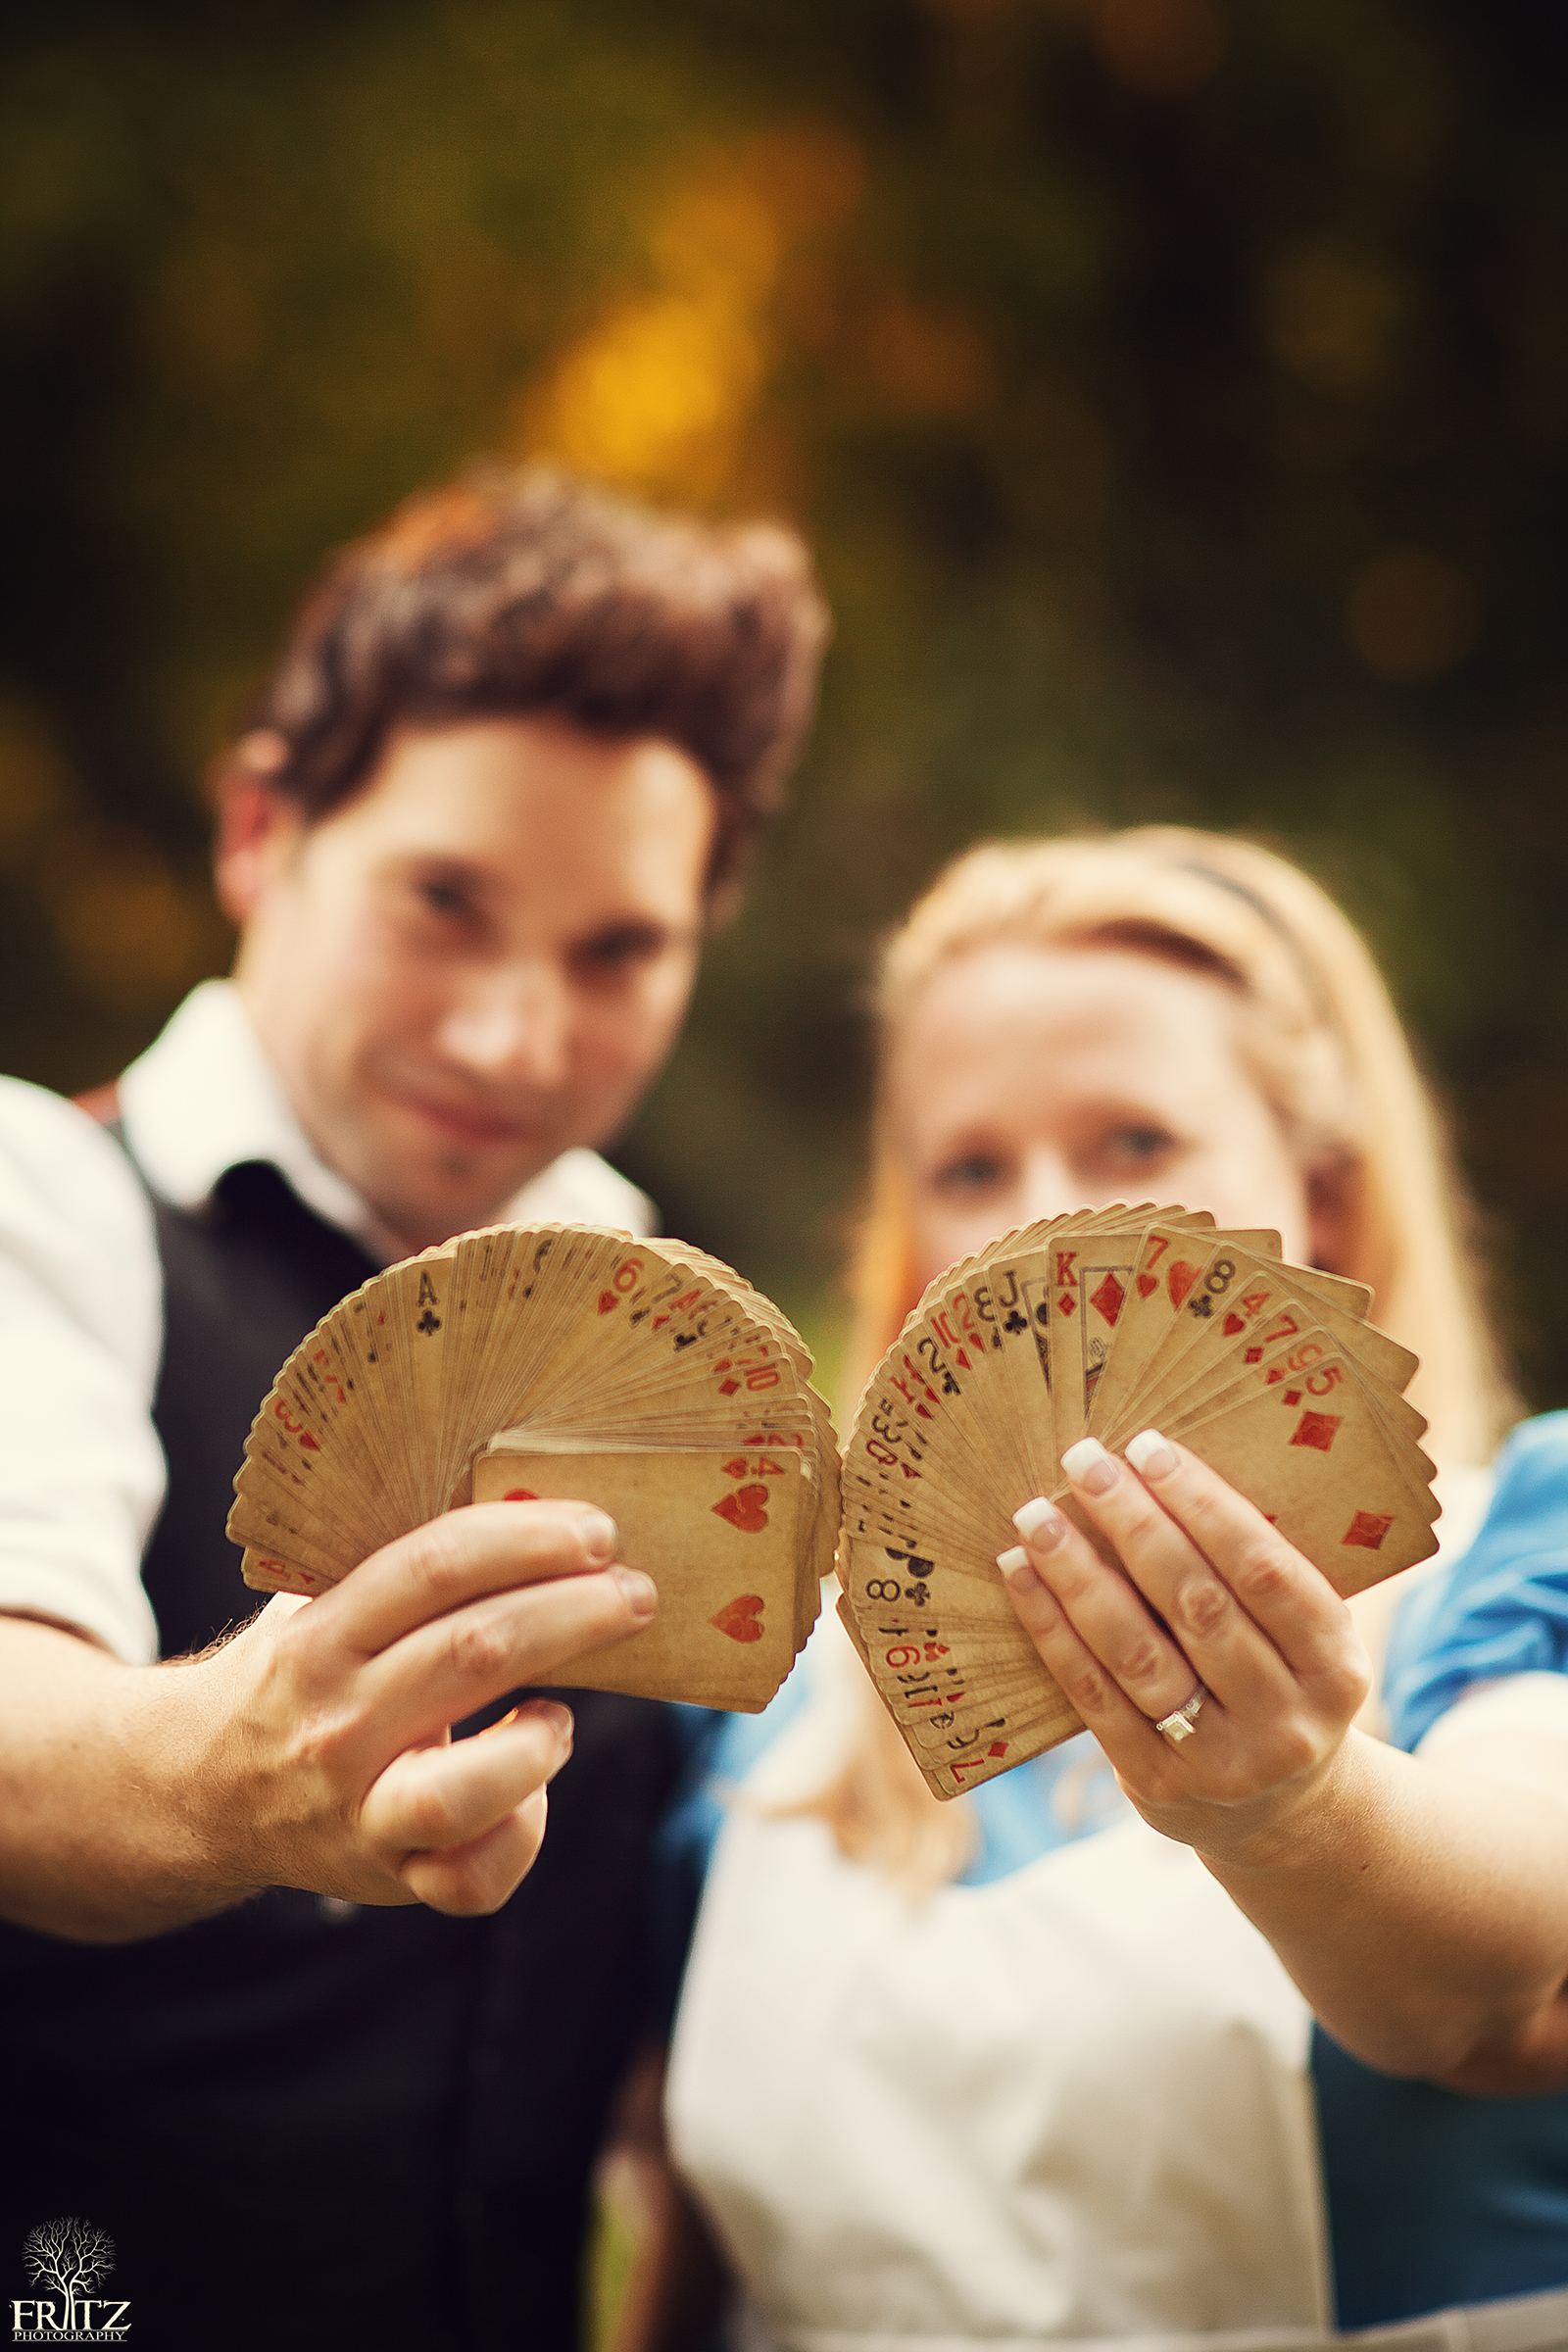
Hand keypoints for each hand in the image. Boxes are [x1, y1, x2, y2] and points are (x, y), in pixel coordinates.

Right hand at [189, 1499, 655, 1915]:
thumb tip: (536, 1501)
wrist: (204, 1788)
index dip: (527, 1540)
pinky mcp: (389, 1876)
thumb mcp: (319, 1604)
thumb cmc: (300, 1676)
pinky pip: (472, 1877)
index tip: (596, 1530)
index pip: (433, 1567)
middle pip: (475, 1653)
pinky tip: (531, 1786)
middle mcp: (337, 1724)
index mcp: (320, 1638)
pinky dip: (522, 1832)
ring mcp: (360, 1809)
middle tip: (637, 1593)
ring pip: (467, 1789)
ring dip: (542, 1741)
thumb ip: (402, 1568)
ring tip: (564, 1713)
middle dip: (576, 1613)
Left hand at [997, 1430, 1370, 1863]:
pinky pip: (1093, 1694)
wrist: (1283, 1816)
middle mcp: (1285, 1718)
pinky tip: (1023, 1575)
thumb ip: (1258, 1575)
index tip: (1149, 1448)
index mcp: (1336, 1665)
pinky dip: (1052, 1628)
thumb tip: (1158, 1470)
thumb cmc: (1282, 1686)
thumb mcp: (1306, 1641)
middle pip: (1196, 1603)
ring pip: (1137, 1650)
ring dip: (1078, 1573)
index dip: (1204, 1505)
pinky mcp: (1157, 1784)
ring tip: (1036, 1515)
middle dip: (1134, 1522)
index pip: (1265, 1569)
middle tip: (1085, 1461)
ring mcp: (1220, 1760)